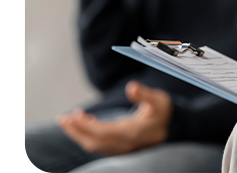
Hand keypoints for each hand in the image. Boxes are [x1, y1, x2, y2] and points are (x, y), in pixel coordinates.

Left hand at [57, 81, 172, 155]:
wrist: (174, 129)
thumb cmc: (165, 112)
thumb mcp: (159, 100)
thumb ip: (145, 94)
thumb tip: (131, 87)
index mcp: (132, 132)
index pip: (103, 132)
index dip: (85, 126)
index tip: (72, 116)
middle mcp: (125, 144)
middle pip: (94, 142)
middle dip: (76, 132)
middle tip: (62, 119)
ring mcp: (122, 148)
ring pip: (95, 146)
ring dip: (79, 134)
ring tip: (69, 120)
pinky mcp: (120, 148)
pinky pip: (100, 145)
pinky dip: (88, 135)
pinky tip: (85, 122)